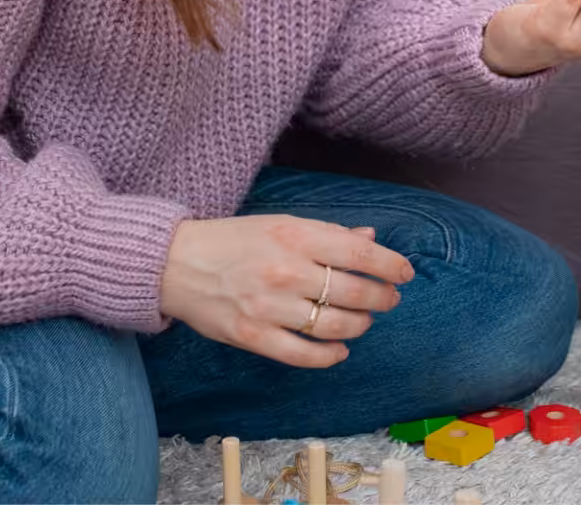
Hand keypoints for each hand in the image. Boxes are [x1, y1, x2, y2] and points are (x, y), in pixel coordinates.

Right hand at [158, 214, 413, 368]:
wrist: (177, 264)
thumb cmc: (234, 240)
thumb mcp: (281, 224)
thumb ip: (326, 233)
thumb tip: (369, 239)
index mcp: (295, 235)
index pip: (359, 254)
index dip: (390, 266)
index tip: (404, 274)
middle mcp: (286, 270)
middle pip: (353, 292)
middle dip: (380, 298)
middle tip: (387, 299)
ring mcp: (269, 306)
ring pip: (335, 325)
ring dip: (359, 325)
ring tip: (363, 321)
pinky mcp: (253, 336)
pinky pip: (303, 354)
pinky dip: (329, 356)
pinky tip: (340, 349)